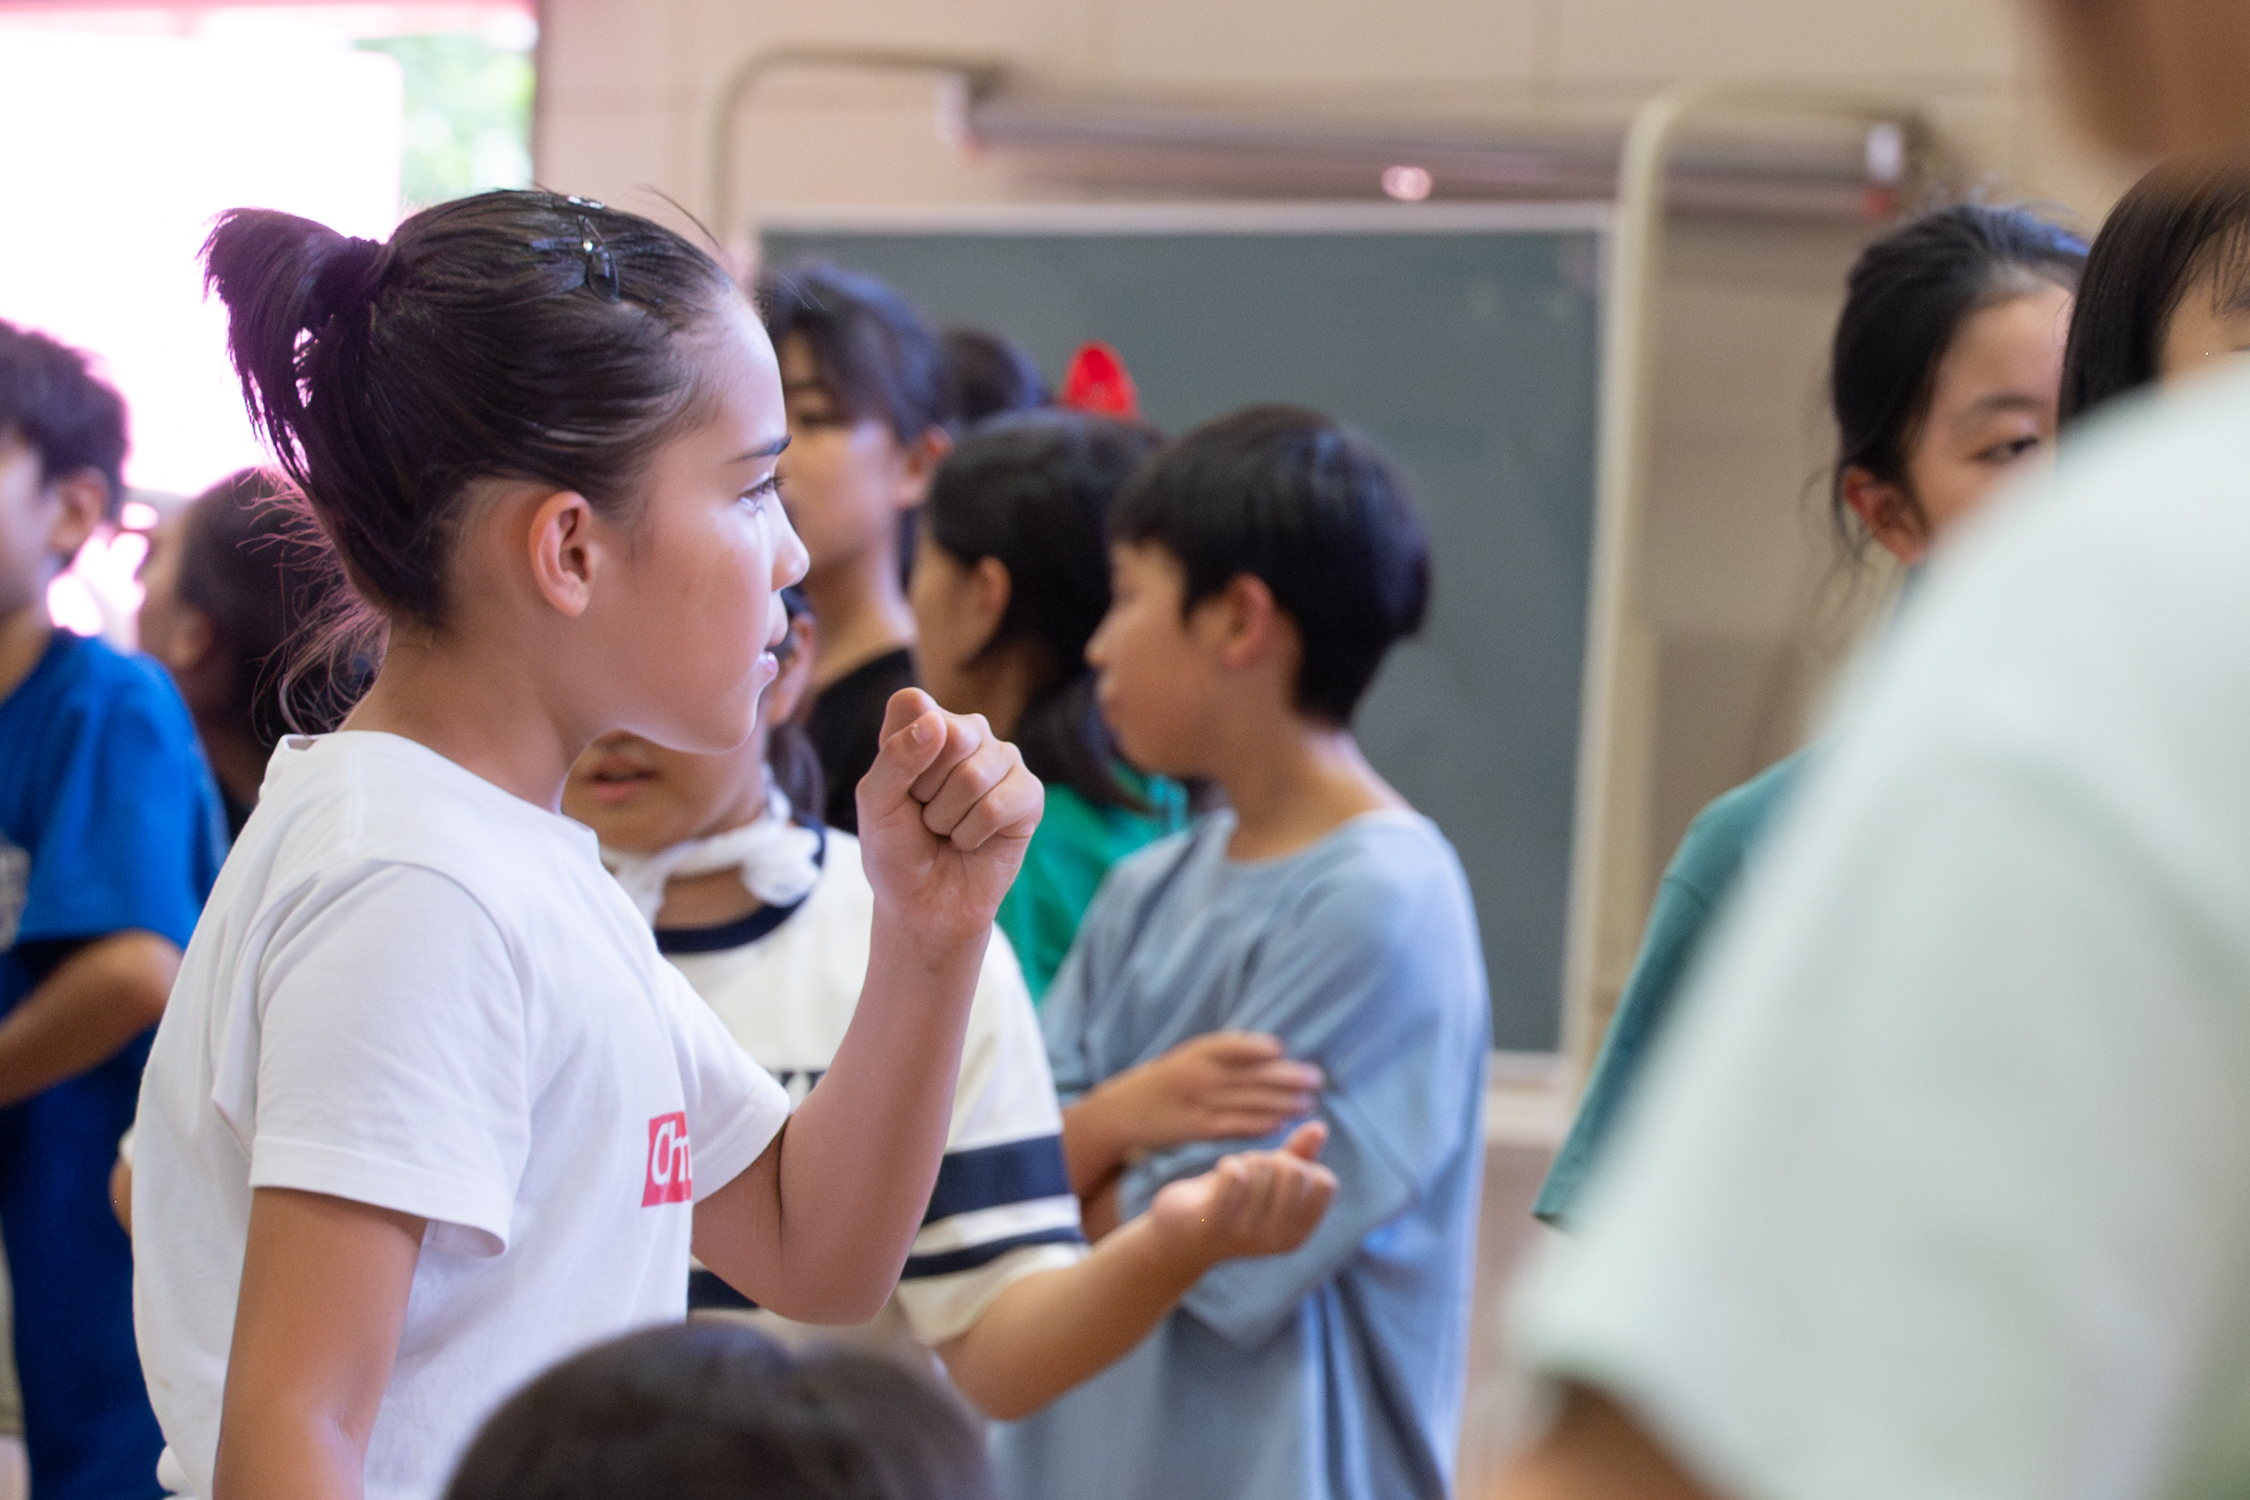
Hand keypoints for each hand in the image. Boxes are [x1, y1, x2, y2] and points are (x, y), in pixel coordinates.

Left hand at [856, 688, 1042, 949]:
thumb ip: (895, 758)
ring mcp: (1003, 760)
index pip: (914, 705)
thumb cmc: (896, 849)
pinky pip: (998, 807)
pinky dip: (973, 836)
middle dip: (925, 791)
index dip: (899, 751)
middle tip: (925, 813)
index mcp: (926, 722)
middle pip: (949, 736)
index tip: (897, 785)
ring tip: (947, 830)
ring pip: (973, 776)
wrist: (924, 904)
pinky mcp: (1029, 794)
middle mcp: (969, 732)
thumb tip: (939, 723)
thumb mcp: (875, 803)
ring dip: (947, 820)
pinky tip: (972, 841)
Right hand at [1092, 1031, 1322, 1151]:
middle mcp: (1197, 1075)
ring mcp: (1196, 1103)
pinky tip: (1279, 1124)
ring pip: (1246, 1101)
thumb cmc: (1162, 1083)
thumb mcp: (1187, 1059)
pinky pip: (1232, 1126)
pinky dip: (1257, 1125)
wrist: (1120, 1113)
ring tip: (1308, 1103)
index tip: (1283, 1050)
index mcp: (1195, 1052)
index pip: (1231, 1045)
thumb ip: (1223, 1056)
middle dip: (1285, 1076)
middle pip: (1248, 1074)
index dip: (1257, 1047)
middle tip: (1315, 1078)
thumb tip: (1272, 1052)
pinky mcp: (1196, 1130)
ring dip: (1281, 1102)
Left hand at [1147, 1121, 1335, 1261]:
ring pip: (1263, 1168)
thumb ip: (1298, 1159)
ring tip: (1229, 1179)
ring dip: (1244, 1162)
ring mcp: (1248, 1235)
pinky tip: (1218, 1176)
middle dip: (1271, 1160)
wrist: (1177, 1235)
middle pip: (1296, 1172)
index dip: (1301, 1166)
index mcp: (1298, 1233)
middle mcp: (1278, 1239)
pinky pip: (1236, 1176)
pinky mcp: (1216, 1224)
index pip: (1325, 1183)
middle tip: (1249, 1172)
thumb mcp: (1268, 1183)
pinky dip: (1228, 1165)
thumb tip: (1319, 1128)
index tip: (1276, 1175)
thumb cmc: (1228, 1203)